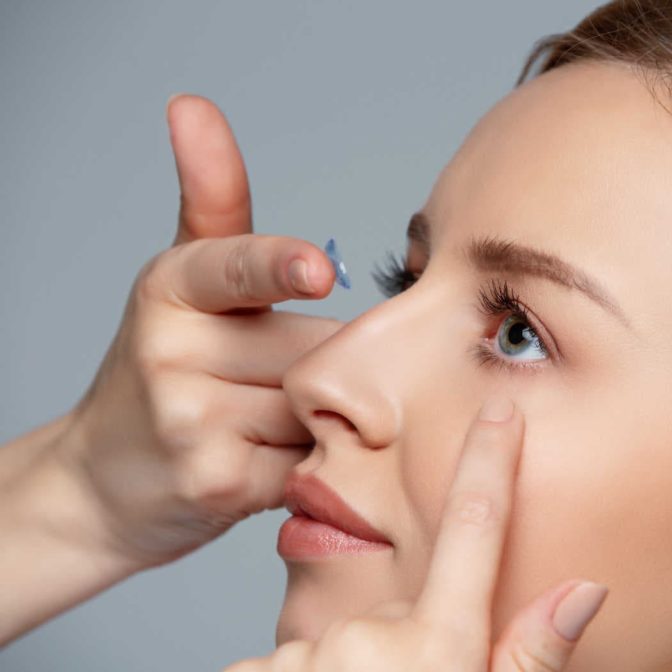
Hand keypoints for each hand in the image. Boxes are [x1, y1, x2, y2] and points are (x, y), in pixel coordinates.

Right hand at [60, 94, 342, 566]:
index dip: (279, 267)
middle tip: (269, 384)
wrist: (106, 483)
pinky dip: (308, 463)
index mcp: (170, 288)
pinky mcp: (218, 484)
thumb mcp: (182, 280)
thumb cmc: (165, 369)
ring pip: (317, 406)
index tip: (316, 269)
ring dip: (316, 416)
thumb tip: (192, 105)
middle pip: (314, 347)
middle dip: (318, 365)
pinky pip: (311, 462)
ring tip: (260, 424)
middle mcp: (171, 352)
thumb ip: (211, 200)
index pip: (233, 268)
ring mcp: (191, 424)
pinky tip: (265, 461)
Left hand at [225, 396, 607, 671]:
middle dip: (403, 645)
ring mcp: (307, 658)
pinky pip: (287, 665)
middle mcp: (370, 640)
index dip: (489, 464)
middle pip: (398, 611)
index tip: (497, 410)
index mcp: (438, 649)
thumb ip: (528, 657)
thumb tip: (580, 590)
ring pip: (339, 641)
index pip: (475, 532)